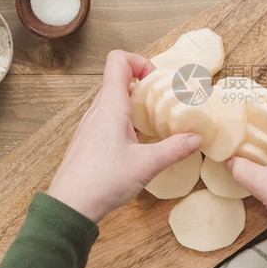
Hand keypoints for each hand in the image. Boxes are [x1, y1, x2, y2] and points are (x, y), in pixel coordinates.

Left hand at [48, 50, 201, 222]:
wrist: (70, 207)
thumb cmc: (102, 182)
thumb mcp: (147, 165)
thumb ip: (175, 149)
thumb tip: (196, 138)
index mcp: (110, 106)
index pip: (118, 60)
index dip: (139, 61)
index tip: (156, 81)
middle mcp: (97, 110)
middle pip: (118, 79)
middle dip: (143, 84)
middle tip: (162, 102)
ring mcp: (90, 125)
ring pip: (112, 99)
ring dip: (134, 103)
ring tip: (153, 123)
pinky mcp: (88, 140)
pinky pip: (107, 118)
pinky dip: (125, 120)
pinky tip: (137, 143)